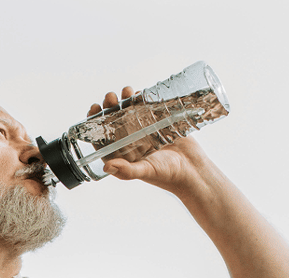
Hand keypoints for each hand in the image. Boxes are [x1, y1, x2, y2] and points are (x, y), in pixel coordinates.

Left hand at [87, 86, 209, 192]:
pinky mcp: (158, 123)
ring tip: (126, 91)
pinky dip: (141, 100)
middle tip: (110, 98)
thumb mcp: (146, 171)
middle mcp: (130, 142)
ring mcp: (144, 131)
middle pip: (114, 121)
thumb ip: (126, 170)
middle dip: (109, 108)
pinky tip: (139, 93)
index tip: (94, 109)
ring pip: (129, 112)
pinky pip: (146, 108)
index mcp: (122, 155)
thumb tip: (106, 167)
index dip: (95, 124)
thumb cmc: (168, 174)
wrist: (194, 169)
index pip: (103, 137)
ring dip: (125, 101)